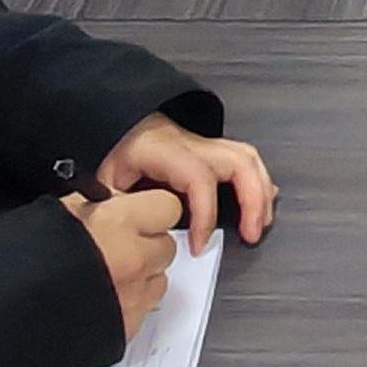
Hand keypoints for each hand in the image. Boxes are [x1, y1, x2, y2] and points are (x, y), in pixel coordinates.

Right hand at [63, 187, 179, 339]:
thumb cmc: (20, 260)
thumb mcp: (58, 214)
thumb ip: (93, 206)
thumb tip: (110, 204)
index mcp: (118, 223)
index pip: (167, 208)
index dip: (151, 211)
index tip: (136, 216)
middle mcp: (133, 259)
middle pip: (165, 246)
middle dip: (146, 245)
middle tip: (119, 248)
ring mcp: (132, 297)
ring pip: (159, 280)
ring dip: (142, 276)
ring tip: (108, 277)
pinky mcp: (125, 328)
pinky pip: (143, 310)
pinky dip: (130, 304)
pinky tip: (102, 301)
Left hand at [94, 114, 276, 252]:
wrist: (114, 122)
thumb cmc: (113, 150)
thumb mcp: (105, 178)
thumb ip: (118, 206)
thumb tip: (129, 232)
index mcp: (164, 150)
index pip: (199, 179)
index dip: (204, 216)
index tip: (198, 244)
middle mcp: (190, 143)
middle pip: (239, 162)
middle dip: (253, 200)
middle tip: (250, 234)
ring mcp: (202, 144)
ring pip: (247, 158)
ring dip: (261, 192)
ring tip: (259, 224)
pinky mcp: (208, 150)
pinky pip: (244, 159)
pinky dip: (258, 182)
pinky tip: (261, 201)